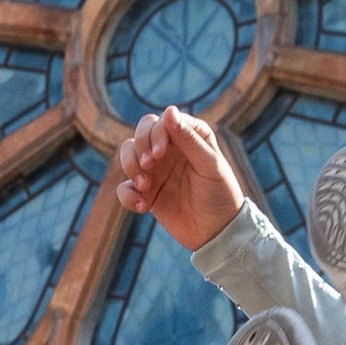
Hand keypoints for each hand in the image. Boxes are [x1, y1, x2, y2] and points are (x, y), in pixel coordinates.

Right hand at [114, 103, 247, 248]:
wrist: (218, 233)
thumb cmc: (221, 195)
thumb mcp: (210, 166)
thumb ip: (190, 140)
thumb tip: (169, 111)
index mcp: (185, 136)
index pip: (160, 122)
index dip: (155, 134)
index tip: (159, 154)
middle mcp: (167, 149)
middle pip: (140, 133)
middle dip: (139, 147)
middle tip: (149, 166)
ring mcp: (155, 170)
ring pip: (128, 154)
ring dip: (129, 167)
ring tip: (144, 187)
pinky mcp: (146, 193)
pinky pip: (124, 188)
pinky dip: (127, 195)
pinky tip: (142, 207)